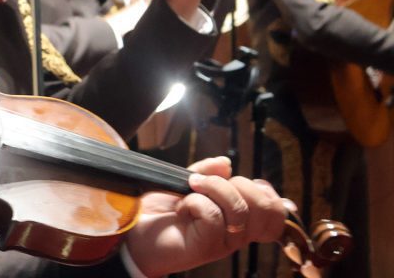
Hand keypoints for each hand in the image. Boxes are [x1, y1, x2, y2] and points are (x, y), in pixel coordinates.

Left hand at [124, 156, 287, 276]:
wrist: (134, 235)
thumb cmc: (160, 213)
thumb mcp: (186, 185)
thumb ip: (207, 173)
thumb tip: (226, 162)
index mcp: (239, 220)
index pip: (276, 213)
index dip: (266, 192)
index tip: (237, 180)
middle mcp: (236, 234)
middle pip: (265, 207)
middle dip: (237, 183)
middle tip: (206, 183)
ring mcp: (223, 243)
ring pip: (239, 208)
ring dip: (212, 188)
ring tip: (191, 189)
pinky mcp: (206, 247)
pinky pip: (213, 216)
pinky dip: (195, 202)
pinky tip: (182, 208)